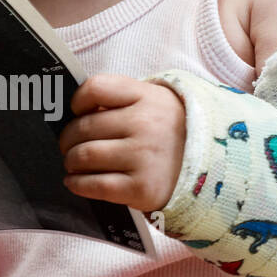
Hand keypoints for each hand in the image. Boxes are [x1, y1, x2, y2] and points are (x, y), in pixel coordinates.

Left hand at [58, 74, 185, 213]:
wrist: (208, 170)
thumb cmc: (167, 133)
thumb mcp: (153, 103)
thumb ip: (120, 100)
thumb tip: (75, 113)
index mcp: (147, 97)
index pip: (95, 88)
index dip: (77, 101)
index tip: (77, 112)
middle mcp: (146, 124)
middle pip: (84, 126)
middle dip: (68, 139)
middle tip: (68, 146)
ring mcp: (144, 157)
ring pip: (84, 156)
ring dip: (71, 161)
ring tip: (73, 163)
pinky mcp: (141, 188)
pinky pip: (94, 185)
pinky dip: (77, 184)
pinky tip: (75, 181)